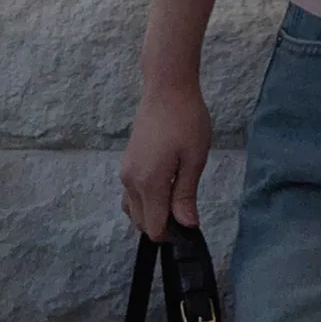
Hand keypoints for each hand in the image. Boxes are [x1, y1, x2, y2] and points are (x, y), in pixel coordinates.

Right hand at [120, 79, 211, 241]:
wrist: (166, 88)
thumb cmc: (186, 119)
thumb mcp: (194, 158)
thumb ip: (186, 195)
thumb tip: (187, 226)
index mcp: (148, 183)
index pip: (153, 229)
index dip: (172, 233)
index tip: (189, 222)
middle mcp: (130, 181)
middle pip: (141, 223)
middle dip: (163, 224)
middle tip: (187, 205)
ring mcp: (126, 172)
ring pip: (134, 210)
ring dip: (153, 212)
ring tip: (177, 192)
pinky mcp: (127, 163)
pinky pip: (132, 194)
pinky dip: (146, 199)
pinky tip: (166, 183)